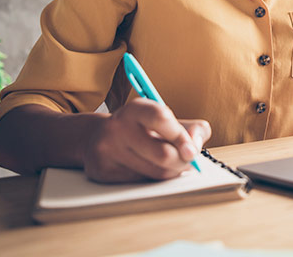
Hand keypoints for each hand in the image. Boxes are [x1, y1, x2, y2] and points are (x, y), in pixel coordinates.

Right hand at [83, 98, 210, 182]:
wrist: (96, 137)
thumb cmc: (140, 128)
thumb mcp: (164, 118)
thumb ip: (190, 127)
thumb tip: (196, 145)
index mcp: (134, 110)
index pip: (161, 118)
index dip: (181, 136)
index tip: (193, 149)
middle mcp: (117, 128)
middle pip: (163, 154)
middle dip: (182, 160)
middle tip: (187, 159)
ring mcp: (108, 151)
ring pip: (156, 173)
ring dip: (172, 171)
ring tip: (171, 163)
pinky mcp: (104, 172)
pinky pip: (142, 183)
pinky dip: (154, 178)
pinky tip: (150, 168)